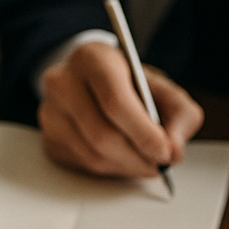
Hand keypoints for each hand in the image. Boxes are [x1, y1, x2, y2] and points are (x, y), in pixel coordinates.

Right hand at [38, 41, 202, 176]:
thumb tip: (174, 152)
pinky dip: (110, 169)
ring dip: (126, 167)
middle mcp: (62, 83)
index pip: (115, 102)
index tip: (165, 152)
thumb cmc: (128, 84)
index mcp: (92, 59)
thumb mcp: (162, 87)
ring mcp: (50, 113)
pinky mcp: (49, 139)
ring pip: (92, 156)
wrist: (92, 83)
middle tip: (159, 163)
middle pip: (102, 134)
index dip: (143, 133)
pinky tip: (123, 159)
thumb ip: (179, 114)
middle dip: (137, 156)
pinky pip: (83, 165)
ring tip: (145, 162)